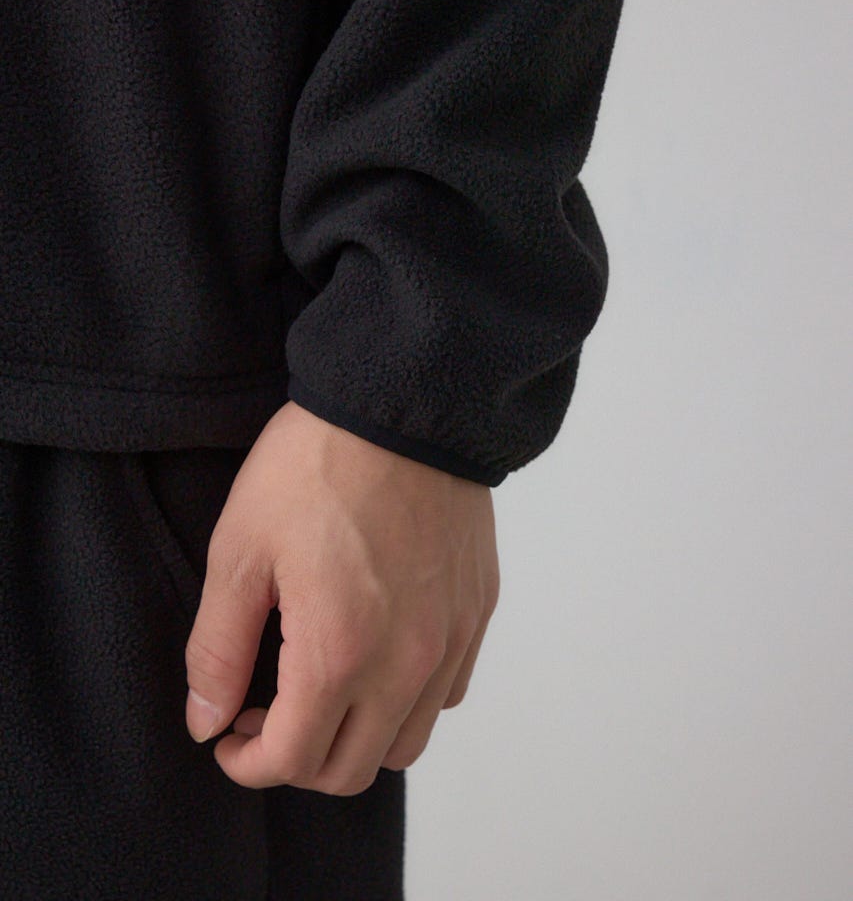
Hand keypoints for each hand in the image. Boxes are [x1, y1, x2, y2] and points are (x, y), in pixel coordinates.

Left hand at [184, 399, 500, 794]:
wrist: (402, 403)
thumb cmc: (315, 466)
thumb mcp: (240, 550)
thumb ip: (217, 649)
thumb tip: (205, 721)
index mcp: (338, 653)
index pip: (291, 760)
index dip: (244, 763)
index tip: (226, 734)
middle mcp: (406, 663)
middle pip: (351, 770)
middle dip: (296, 760)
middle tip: (263, 714)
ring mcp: (450, 639)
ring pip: (407, 742)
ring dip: (356, 737)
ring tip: (322, 688)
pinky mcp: (476, 610)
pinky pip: (447, 693)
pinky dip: (408, 700)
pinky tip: (376, 653)